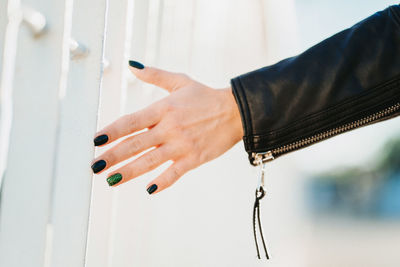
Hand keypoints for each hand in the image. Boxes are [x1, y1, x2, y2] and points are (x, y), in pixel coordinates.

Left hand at [91, 61, 242, 193]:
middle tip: (94, 166)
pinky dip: (162, 182)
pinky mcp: (194, 158)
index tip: (96, 140)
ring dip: (128, 172)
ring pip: (149, 161)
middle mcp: (169, 128)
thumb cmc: (206, 96)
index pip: (131, 122)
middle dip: (112, 156)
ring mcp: (182, 145)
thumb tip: (132, 65)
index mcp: (164, 109)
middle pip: (134, 144)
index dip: (111, 131)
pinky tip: (149, 190)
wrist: (236, 111)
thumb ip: (154, 75)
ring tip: (110, 180)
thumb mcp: (181, 81)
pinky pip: (175, 173)